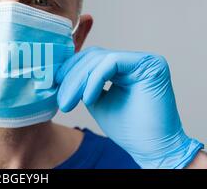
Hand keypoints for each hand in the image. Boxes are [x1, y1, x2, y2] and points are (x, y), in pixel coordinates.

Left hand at [56, 47, 202, 168]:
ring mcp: (143, 60)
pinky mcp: (150, 64)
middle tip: (60, 99)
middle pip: (92, 56)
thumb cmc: (128, 129)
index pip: (90, 58)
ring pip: (99, 59)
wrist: (152, 149)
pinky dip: (95, 80)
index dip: (69, 70)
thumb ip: (83, 84)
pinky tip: (88, 99)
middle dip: (72, 76)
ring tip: (69, 102)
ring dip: (79, 80)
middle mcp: (134, 61)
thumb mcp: (96, 101)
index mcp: (122, 67)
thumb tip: (59, 74)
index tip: (54, 87)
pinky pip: (111, 63)